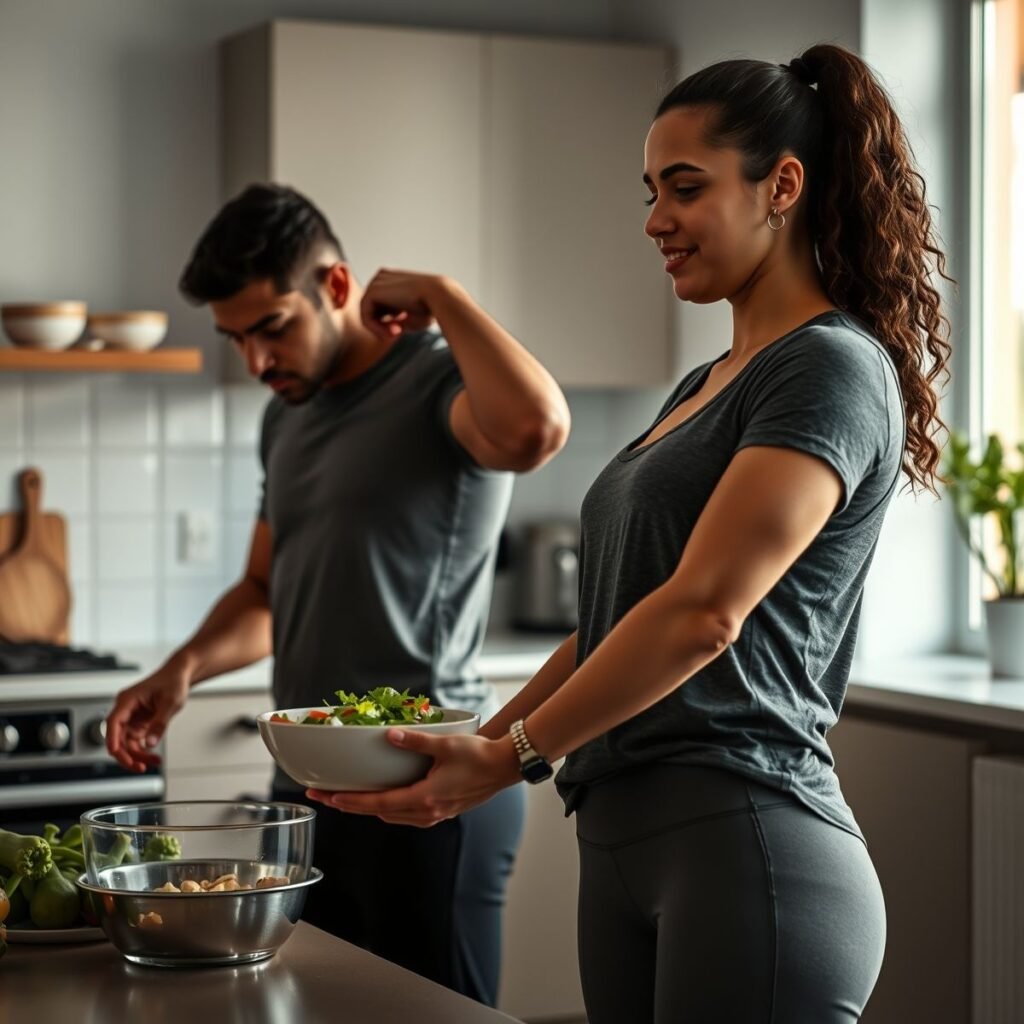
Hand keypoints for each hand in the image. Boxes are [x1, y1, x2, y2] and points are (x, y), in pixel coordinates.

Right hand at [106, 657, 191, 771]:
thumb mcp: (170, 703)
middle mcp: (126, 710)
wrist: (179, 675)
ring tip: (155, 762)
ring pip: (126, 743)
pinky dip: (143, 751)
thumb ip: (159, 724)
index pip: (113, 722)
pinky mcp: (138, 724)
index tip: (115, 753)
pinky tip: (153, 757)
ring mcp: (131, 718)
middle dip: (127, 755)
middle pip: (117, 737)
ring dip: (138, 755)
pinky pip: (135, 742)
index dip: (112, 739)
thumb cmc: (173, 682)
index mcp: (127, 700)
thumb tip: (150, 744)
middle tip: (139, 767)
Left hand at [307, 729, 520, 826]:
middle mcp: (427, 812)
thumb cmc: (480, 756)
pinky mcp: (441, 811)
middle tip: (327, 795)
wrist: (505, 767)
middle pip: (380, 813)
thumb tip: (389, 734)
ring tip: (349, 797)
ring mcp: (435, 814)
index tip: (329, 798)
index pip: (378, 804)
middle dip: (352, 805)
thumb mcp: (445, 744)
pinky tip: (384, 796)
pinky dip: (389, 807)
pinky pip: (406, 814)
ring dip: (370, 808)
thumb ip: (415, 741)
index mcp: (425, 798)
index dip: (351, 801)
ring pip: (393, 816)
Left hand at [359, 269, 442, 342]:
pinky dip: (376, 328)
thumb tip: (387, 329)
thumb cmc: (431, 307)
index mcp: (392, 279)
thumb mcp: (411, 316)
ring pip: (367, 313)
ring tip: (396, 334)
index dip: (388, 322)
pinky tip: (392, 330)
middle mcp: (382, 277)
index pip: (380, 306)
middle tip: (398, 334)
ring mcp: (376, 281)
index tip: (402, 331)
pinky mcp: (372, 290)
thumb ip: (397, 320)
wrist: (439, 296)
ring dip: (379, 329)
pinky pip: (365, 315)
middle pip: (372, 309)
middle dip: (382, 325)